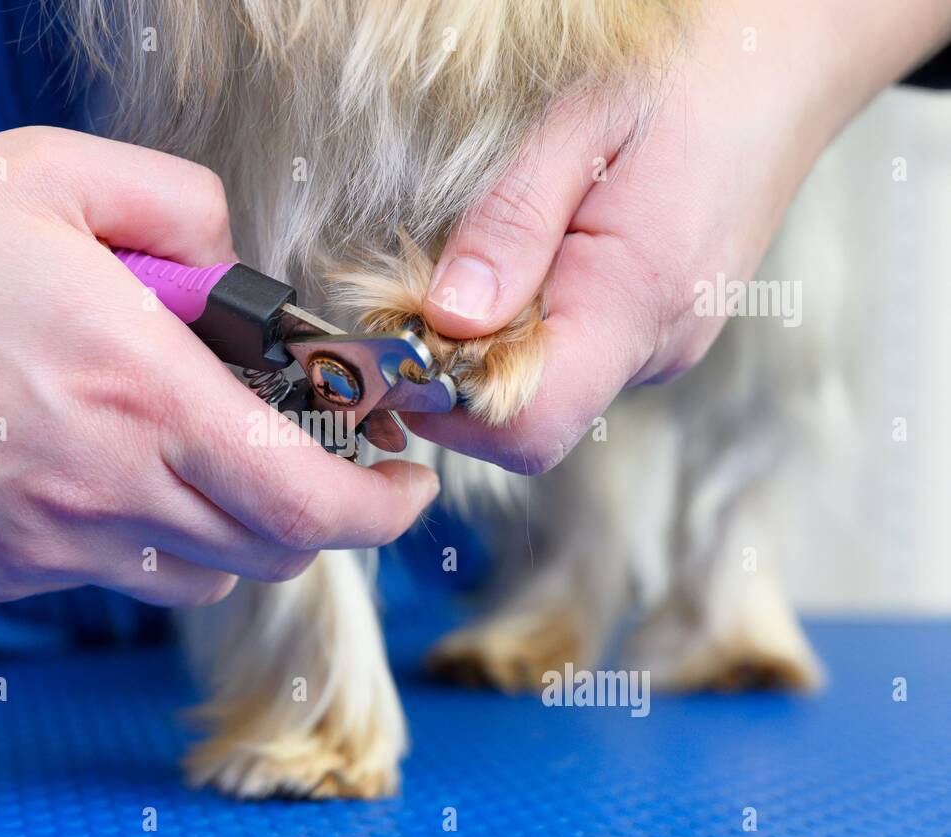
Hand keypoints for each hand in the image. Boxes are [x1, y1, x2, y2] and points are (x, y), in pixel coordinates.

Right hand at [0, 128, 438, 604]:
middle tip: (325, 464)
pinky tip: (118, 473)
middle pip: (272, 551)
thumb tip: (239, 260)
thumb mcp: (44, 175)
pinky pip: (121, 575)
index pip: (306, 500)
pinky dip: (156, 538)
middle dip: (325, 516)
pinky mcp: (11, 573)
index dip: (383, 511)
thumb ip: (177, 202)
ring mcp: (57, 545)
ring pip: (204, 574)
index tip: (408, 484)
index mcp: (140, 393)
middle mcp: (110, 488)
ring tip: (220, 462)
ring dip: (243, 530)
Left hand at [413, 0, 950, 472]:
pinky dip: (527, 327)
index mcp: (636, 303)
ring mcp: (660, 345)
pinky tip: (530, 260)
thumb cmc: (687, 78)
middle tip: (423, 285)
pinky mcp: (656, 331)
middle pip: (524, 418)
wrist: (786, 63)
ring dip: (489, 344)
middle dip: (455, 370)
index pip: (528, 425)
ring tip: (489, 255)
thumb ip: (511, 227)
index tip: (397, 340)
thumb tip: (447, 319)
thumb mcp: (577, 125)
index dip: (446, 403)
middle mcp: (654, 347)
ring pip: (544, 389)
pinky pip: (571, 357)